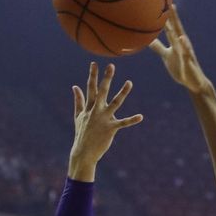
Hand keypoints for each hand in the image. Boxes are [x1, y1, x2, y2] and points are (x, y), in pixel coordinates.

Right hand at [67, 62, 142, 180]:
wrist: (83, 152)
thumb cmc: (81, 134)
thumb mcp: (78, 116)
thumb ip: (78, 101)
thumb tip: (75, 86)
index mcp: (89, 107)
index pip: (91, 88)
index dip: (93, 75)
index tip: (94, 63)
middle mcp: (96, 111)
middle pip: (102, 91)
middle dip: (107, 78)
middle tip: (111, 65)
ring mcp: (103, 119)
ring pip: (115, 103)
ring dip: (123, 92)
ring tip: (130, 82)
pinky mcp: (110, 129)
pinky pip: (123, 123)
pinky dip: (132, 120)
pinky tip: (140, 116)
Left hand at [150, 9, 208, 93]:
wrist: (193, 82)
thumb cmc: (180, 68)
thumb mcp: (167, 56)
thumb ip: (158, 47)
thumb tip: (148, 40)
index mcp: (175, 42)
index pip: (168, 26)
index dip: (164, 16)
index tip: (159, 3)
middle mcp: (181, 43)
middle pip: (175, 27)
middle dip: (171, 15)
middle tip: (167, 1)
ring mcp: (185, 51)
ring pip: (180, 35)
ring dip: (177, 24)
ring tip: (173, 12)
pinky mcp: (188, 60)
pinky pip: (185, 52)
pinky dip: (184, 44)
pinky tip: (181, 38)